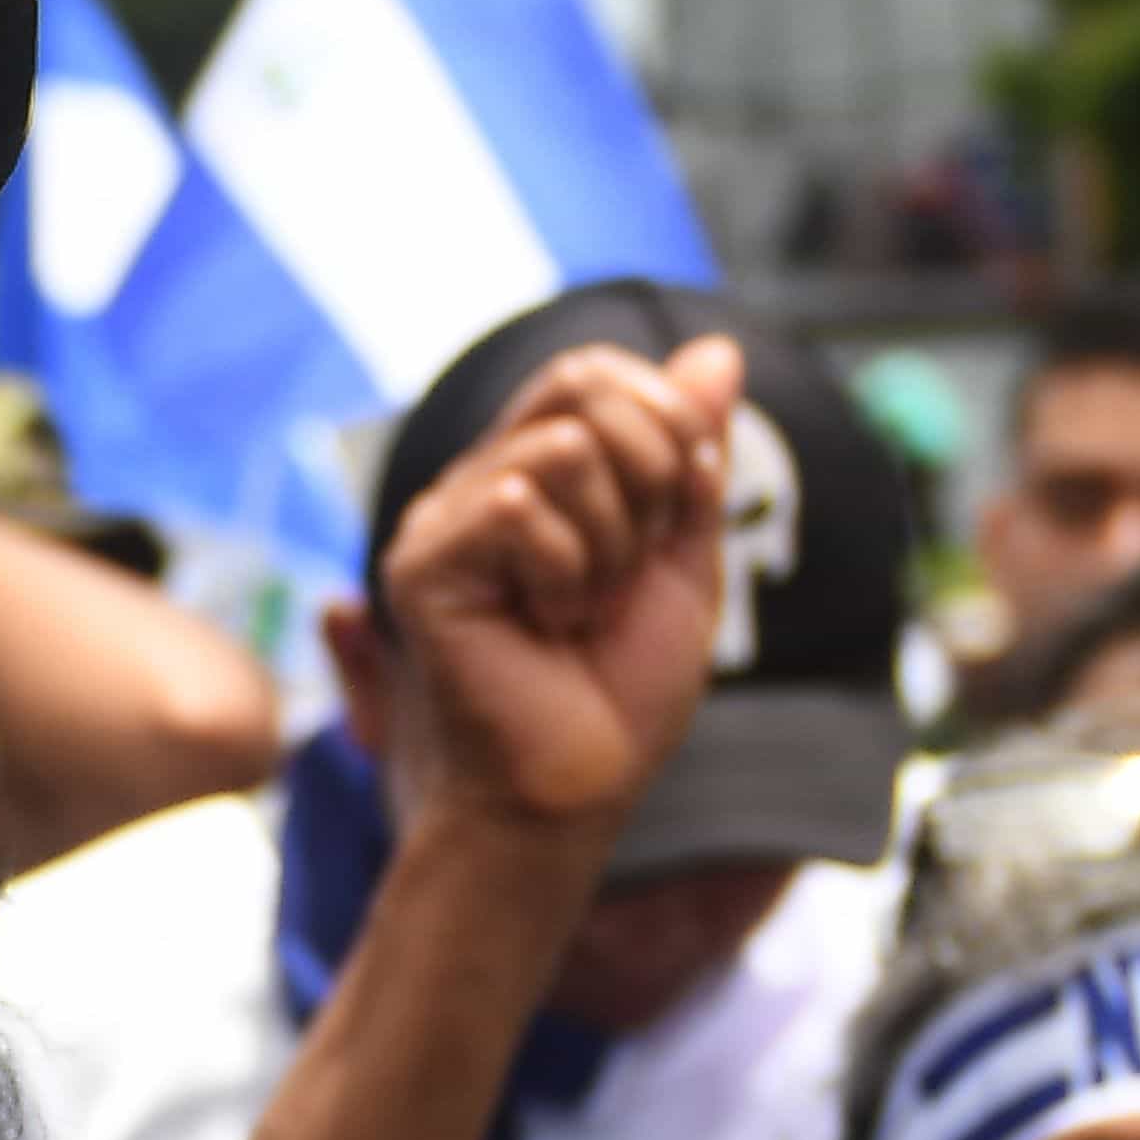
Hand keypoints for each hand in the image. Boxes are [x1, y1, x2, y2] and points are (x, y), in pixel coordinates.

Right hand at [347, 336, 745, 847]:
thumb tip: (719, 351)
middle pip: (579, 381)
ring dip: (608, 543)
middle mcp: (477, 484)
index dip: (664, 423)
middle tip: (625, 570)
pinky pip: (516, 503)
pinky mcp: (420, 565)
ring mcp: (442, 522)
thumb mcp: (682, 554)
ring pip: (561, 448)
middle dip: (647, 472)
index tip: (671, 517)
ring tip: (578, 612)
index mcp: (531, 475)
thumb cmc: (618, 694)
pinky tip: (543, 628)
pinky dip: (563, 573)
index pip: (595, 371)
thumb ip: (691, 452)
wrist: (577, 787)